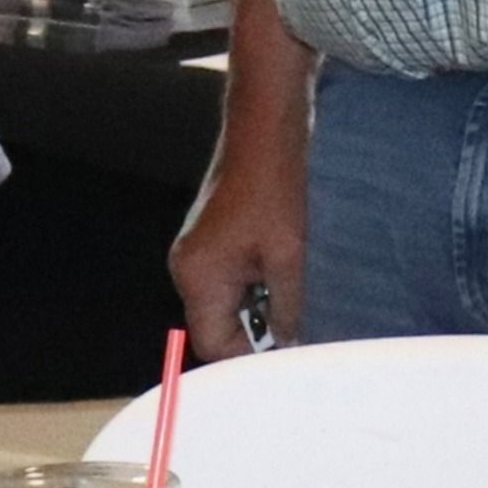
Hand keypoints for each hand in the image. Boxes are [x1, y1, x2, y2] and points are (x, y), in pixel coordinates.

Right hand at [171, 66, 310, 360]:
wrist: (266, 129)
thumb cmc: (275, 188)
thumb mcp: (288, 257)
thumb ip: (286, 309)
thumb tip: (289, 345)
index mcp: (197, 277)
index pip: (212, 345)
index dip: (249, 358)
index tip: (286, 357)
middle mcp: (188, 268)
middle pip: (217, 325)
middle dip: (257, 331)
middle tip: (299, 327)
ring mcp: (198, 251)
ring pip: (228, 302)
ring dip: (262, 306)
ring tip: (296, 291)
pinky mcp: (214, 238)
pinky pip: (232, 278)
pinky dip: (259, 283)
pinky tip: (288, 270)